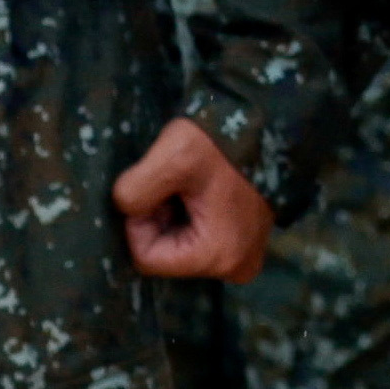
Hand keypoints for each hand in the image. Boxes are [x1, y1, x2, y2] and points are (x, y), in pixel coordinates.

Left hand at [115, 115, 274, 286]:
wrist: (265, 120)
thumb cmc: (220, 140)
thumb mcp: (173, 156)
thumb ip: (135, 190)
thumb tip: (125, 209)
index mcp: (217, 257)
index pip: (146, 257)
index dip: (140, 221)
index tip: (158, 186)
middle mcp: (234, 268)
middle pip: (165, 253)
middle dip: (159, 217)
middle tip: (176, 183)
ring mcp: (242, 258)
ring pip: (179, 244)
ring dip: (173, 214)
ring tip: (190, 183)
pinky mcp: (244, 243)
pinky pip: (198, 237)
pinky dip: (190, 214)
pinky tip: (202, 189)